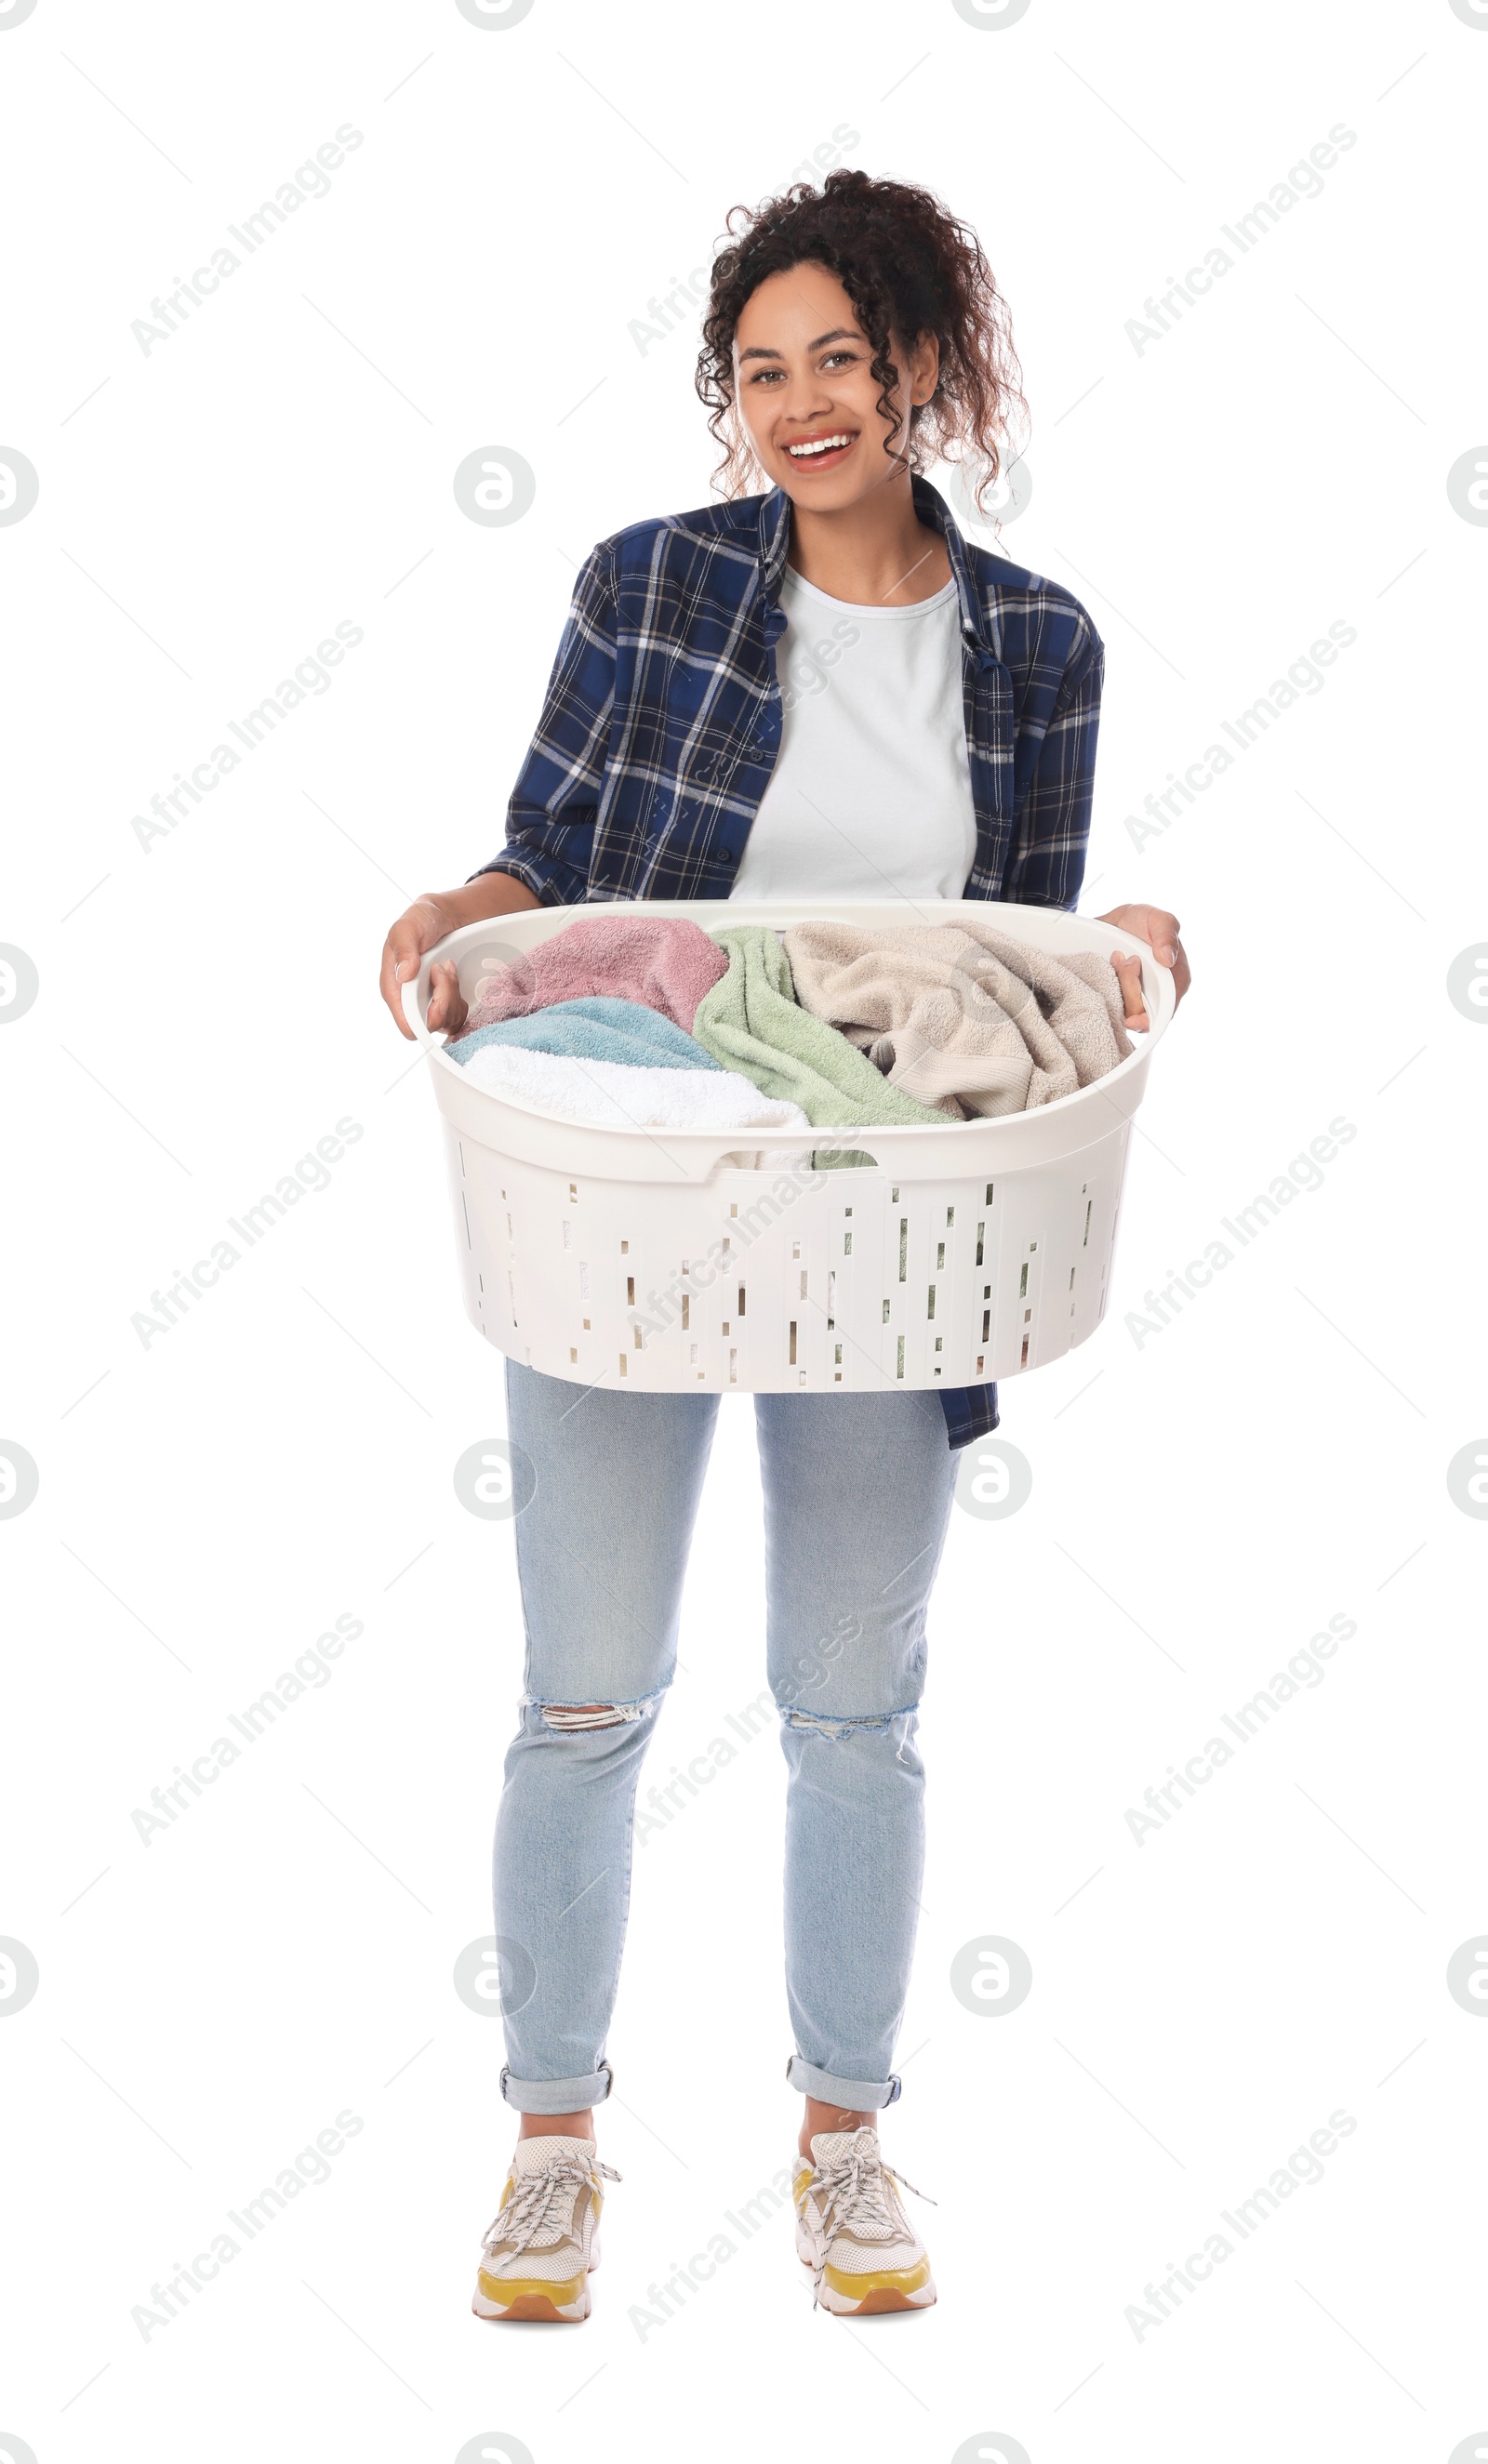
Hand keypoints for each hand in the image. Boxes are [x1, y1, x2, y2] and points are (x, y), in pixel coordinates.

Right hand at [379, 874, 541, 1038]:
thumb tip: (403, 975)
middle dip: (444, 999)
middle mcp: (409, 1001)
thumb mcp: (408, 926)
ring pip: (446, 1021)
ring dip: (453, 993)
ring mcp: (427, 1003)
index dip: (427, 1018)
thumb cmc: (420, 921)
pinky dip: (460, 995)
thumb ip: (404, 948)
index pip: (408, 1024)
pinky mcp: (444, 1002)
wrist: (442, 917)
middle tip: (444, 970)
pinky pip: (458, 1014)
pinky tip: (453, 975)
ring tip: (447, 967)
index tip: (439, 998)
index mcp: (393, 989)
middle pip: (431, 1024)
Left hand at [1095, 903, 1189, 1031]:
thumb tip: (1167, 959)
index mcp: (1176, 980)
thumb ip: (1166, 934)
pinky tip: (1108, 968)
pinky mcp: (1120, 996)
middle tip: (1123, 960)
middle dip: (1130, 990)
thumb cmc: (1142, 921)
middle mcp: (1159, 993)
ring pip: (1126, 1010)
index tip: (1132, 1018)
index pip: (1167, 1010)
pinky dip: (1106, 990)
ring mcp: (1139, 996)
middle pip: (1143, 1013)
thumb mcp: (1156, 919)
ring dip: (1118, 985)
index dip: (1150, 1019)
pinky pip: (1112, 1006)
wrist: (1116, 923)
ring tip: (1116, 958)